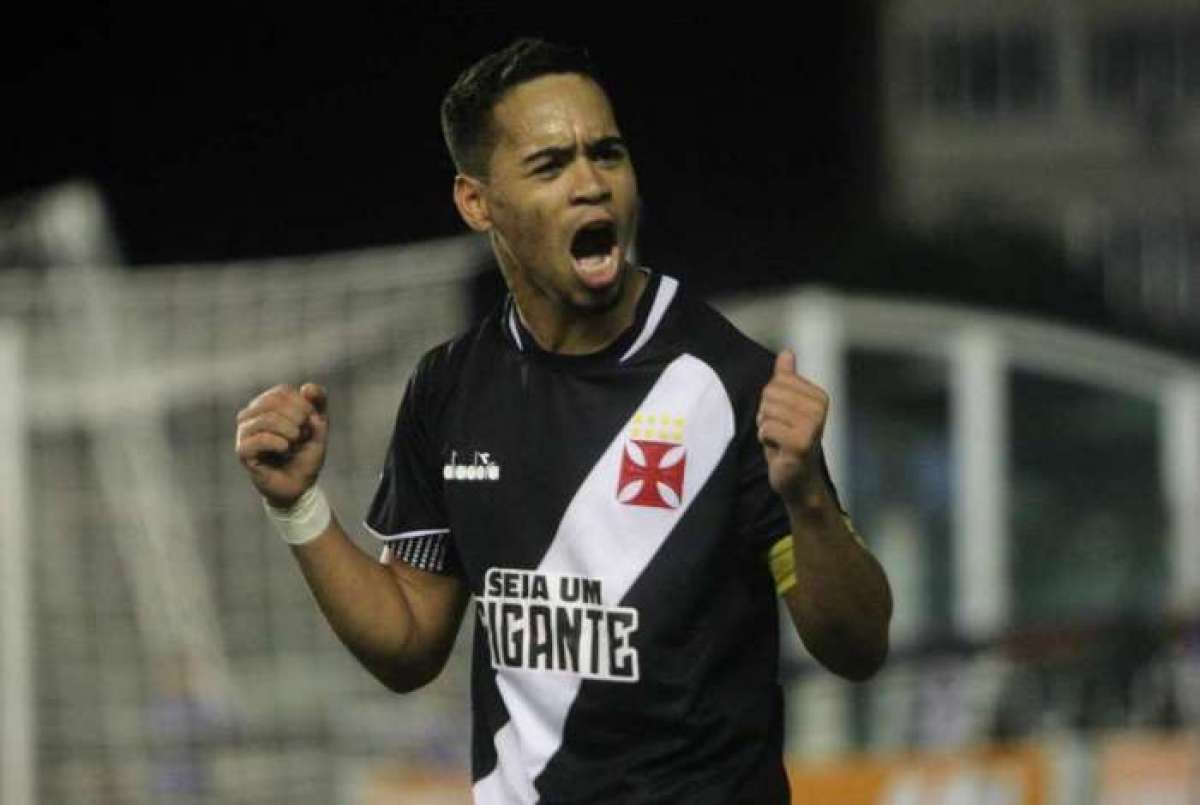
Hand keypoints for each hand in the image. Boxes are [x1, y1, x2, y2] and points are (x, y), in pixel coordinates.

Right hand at [235, 383, 327, 507]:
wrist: (300, 485)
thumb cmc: (306, 454)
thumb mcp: (319, 426)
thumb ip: (318, 404)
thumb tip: (307, 388)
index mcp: (268, 405)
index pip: (282, 392)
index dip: (302, 405)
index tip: (312, 421)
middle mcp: (251, 416)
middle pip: (272, 402)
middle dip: (296, 416)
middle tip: (304, 433)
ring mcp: (244, 433)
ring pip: (264, 419)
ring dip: (288, 430)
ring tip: (295, 441)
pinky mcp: (243, 452)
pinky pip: (255, 440)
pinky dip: (276, 442)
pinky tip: (285, 448)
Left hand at [756, 350, 827, 505]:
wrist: (798, 479)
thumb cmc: (789, 441)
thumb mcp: (786, 407)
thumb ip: (786, 379)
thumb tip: (787, 352)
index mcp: (818, 396)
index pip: (775, 383)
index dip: (770, 402)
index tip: (784, 419)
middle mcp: (819, 408)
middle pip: (769, 394)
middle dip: (766, 414)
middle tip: (779, 432)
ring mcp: (812, 425)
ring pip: (767, 411)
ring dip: (766, 428)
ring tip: (779, 440)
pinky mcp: (801, 442)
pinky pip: (766, 428)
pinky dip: (765, 439)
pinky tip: (778, 449)